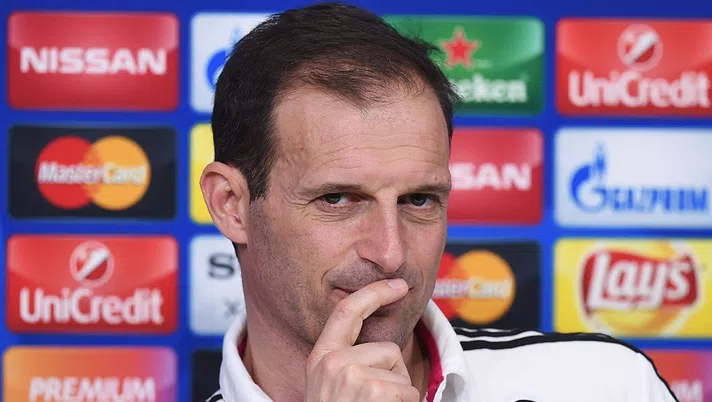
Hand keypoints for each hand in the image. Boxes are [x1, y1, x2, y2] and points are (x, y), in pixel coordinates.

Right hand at [305, 279, 420, 401]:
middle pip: (389, 349)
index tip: (398, 285)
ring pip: (401, 373)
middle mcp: (333, 362)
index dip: (374, 293)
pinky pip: (409, 391)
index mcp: (321, 355)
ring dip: (398, 394)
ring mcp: (352, 375)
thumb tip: (381, 346)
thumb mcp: (327, 382)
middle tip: (374, 399)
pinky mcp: (372, 391)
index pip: (347, 310)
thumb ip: (346, 359)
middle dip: (394, 373)